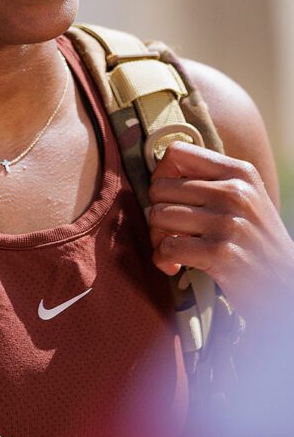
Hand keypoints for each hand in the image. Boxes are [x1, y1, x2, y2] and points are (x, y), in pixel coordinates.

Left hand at [148, 141, 293, 321]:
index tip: (168, 195)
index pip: (177, 152)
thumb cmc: (256, 240)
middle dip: (156, 211)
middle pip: (160, 187)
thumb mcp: (245, 198)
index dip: (162, 174)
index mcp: (239, 172)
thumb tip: (160, 173)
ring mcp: (227, 222)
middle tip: (169, 230)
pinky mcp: (219, 252)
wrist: (284, 283)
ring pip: (158, 216)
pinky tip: (175, 265)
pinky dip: (163, 259)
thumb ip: (210, 181)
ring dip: (158, 237)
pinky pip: (166, 247)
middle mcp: (234, 192)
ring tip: (174, 247)